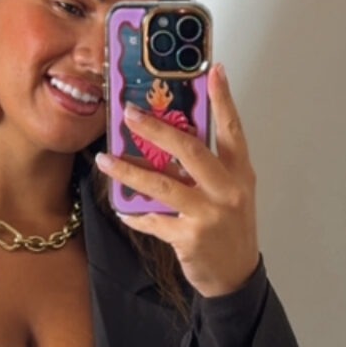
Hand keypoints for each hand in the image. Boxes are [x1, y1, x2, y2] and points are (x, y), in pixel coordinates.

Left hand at [94, 65, 258, 297]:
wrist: (236, 276)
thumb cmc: (230, 228)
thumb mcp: (231, 193)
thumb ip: (210, 167)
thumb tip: (172, 139)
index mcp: (240, 173)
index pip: (232, 129)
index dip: (223, 99)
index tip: (213, 70)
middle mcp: (227, 190)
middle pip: (191, 151)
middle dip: (157, 129)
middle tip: (130, 113)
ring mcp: (209, 215)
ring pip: (163, 186)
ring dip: (130, 171)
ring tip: (106, 159)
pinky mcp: (190, 238)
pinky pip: (154, 220)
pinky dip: (135, 214)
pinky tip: (122, 208)